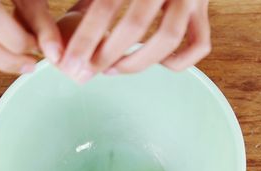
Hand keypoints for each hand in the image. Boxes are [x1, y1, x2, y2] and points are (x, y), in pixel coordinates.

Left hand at [58, 0, 211, 82]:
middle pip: (135, 25)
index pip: (105, 5)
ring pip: (168, 38)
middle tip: (86, 73)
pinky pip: (198, 44)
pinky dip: (178, 61)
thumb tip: (56, 36)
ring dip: (137, 62)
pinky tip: (155, 62)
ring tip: (113, 69)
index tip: (69, 64)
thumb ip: (86, 1)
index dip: (85, 39)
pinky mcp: (204, 10)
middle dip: (106, 56)